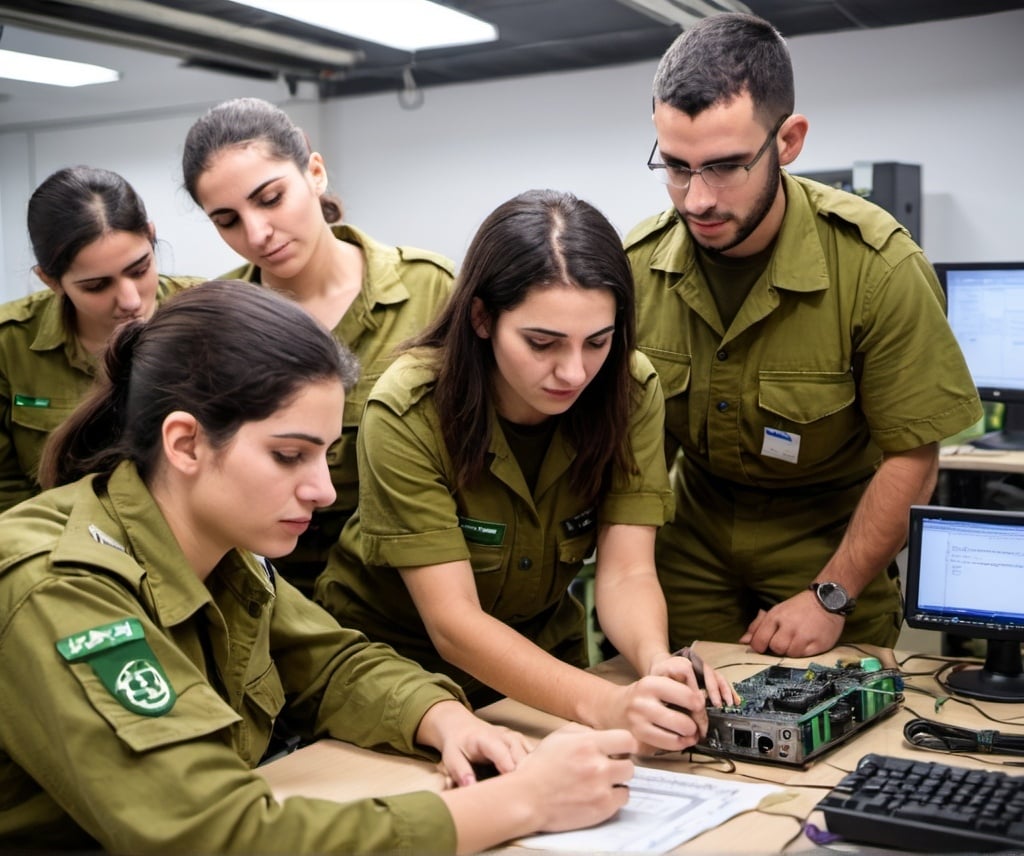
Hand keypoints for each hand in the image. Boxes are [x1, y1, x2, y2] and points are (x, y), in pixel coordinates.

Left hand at [416, 700, 532, 786]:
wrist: (464, 728)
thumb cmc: (458, 746)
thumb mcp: (451, 757)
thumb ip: (460, 771)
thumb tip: (470, 787)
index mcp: (486, 738)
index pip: (501, 753)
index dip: (508, 770)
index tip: (512, 789)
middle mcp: (505, 736)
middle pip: (521, 756)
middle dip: (523, 776)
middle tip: (521, 799)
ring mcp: (516, 738)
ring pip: (531, 756)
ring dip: (531, 774)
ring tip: (529, 795)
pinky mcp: (522, 744)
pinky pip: (534, 757)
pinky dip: (534, 770)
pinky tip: (532, 786)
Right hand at [511, 725, 635, 832]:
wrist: (527, 798)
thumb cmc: (540, 767)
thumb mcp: (558, 737)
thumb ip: (583, 732)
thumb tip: (602, 735)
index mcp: (588, 744)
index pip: (628, 740)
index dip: (625, 746)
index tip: (619, 751)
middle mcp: (598, 765)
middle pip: (630, 765)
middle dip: (619, 766)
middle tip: (607, 769)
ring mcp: (601, 789)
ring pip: (627, 783)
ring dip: (617, 782)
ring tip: (601, 783)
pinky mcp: (602, 809)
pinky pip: (622, 800)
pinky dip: (613, 799)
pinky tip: (598, 795)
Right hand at [596, 674, 708, 754]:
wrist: (614, 708)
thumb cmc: (643, 696)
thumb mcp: (657, 681)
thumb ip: (679, 688)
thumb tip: (703, 704)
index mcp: (651, 684)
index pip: (689, 696)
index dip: (700, 705)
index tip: (700, 707)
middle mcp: (642, 703)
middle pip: (685, 722)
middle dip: (697, 726)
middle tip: (698, 724)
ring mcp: (639, 724)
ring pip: (679, 736)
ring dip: (690, 737)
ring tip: (690, 733)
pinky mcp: (638, 740)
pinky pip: (669, 746)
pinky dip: (679, 744)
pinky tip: (680, 739)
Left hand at [649, 650, 739, 708]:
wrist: (660, 668)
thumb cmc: (659, 678)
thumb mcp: (658, 685)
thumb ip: (670, 696)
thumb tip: (680, 712)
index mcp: (681, 665)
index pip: (693, 680)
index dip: (697, 698)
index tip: (698, 712)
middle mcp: (695, 663)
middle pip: (708, 677)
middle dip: (714, 695)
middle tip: (717, 707)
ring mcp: (703, 667)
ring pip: (717, 677)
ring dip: (725, 691)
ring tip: (729, 704)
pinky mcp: (708, 673)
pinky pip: (721, 679)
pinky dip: (728, 689)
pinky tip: (734, 699)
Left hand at [739, 590, 843, 655]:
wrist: (827, 600)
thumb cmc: (798, 608)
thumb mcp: (776, 612)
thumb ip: (757, 626)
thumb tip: (743, 642)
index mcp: (775, 616)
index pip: (758, 641)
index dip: (759, 646)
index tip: (765, 645)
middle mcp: (789, 625)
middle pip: (775, 648)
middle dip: (777, 648)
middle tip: (785, 640)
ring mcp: (804, 635)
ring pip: (790, 654)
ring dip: (791, 651)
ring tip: (797, 640)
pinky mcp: (818, 644)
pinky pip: (804, 657)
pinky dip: (803, 653)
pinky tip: (807, 642)